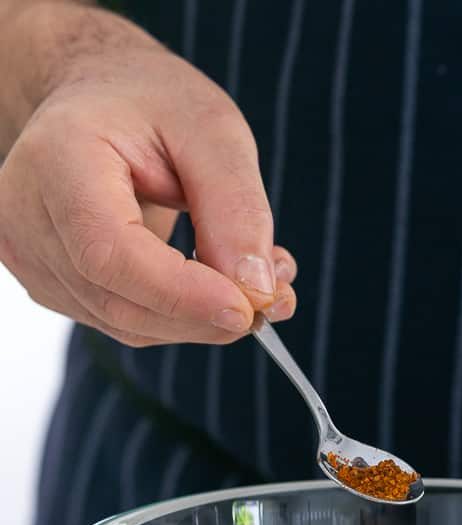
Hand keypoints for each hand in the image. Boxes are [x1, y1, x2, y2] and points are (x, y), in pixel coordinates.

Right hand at [0, 4, 296, 346]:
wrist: (98, 101)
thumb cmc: (151, 104)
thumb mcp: (212, 131)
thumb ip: (236, 210)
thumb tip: (256, 290)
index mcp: (56, 160)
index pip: (109, 253)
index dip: (181, 293)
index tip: (248, 307)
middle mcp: (27, 216)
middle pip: (120, 302)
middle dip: (205, 315)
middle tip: (272, 301)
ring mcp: (32, 257)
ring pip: (128, 324)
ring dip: (201, 320)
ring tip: (252, 282)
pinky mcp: (54, 284)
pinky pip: (126, 322)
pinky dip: (182, 316)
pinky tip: (215, 284)